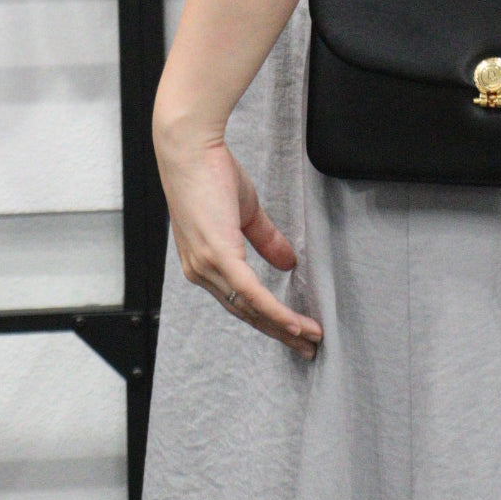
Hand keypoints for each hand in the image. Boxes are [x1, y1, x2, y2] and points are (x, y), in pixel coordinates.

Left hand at [155, 124, 322, 359]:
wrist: (190, 150)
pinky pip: (251, 294)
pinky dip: (275, 312)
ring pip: (251, 310)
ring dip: (284, 328)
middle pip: (247, 314)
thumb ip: (265, 240)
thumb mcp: (245, 212)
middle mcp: (202, 273)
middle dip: (280, 334)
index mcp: (205, 265)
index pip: (241, 302)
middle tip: (308, 349)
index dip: (270, 319)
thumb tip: (289, 262)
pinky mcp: (219, 256)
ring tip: (311, 339)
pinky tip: (295, 324)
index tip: (295, 332)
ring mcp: (208, 267)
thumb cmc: (210, 172)